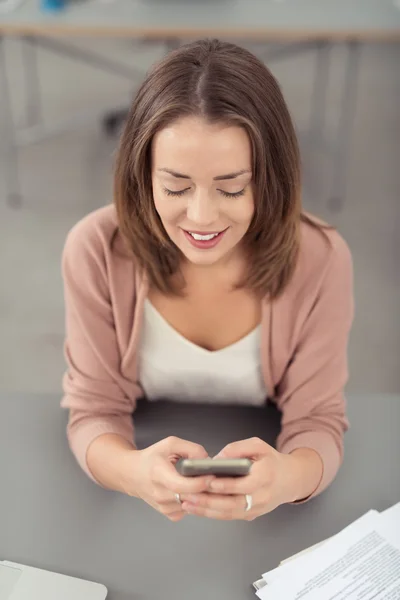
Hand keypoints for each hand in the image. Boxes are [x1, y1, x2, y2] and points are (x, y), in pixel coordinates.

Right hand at [125, 437, 213, 521]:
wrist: (133, 474)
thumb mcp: (170, 444)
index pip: (181, 486)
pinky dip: (194, 501)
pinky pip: (189, 510)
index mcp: (158, 474)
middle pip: (190, 497)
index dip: (199, 483)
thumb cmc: (152, 458)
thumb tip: (207, 460)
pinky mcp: (168, 514)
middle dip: (205, 489)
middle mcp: (160, 494)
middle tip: (213, 478)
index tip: (211, 476)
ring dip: (201, 495)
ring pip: (192, 505)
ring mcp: (163, 506)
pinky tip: (191, 490)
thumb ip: (191, 448)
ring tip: (201, 482)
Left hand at [180, 438, 322, 520]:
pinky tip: (198, 509)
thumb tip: (218, 458)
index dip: (224, 485)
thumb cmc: (272, 461)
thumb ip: (238, 448)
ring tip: (187, 503)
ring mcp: (257, 508)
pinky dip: (212, 514)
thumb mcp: (258, 446)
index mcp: (266, 476)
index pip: (242, 485)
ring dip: (206, 510)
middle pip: (232, 503)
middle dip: (208, 501)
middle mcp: (262, 496)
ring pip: (229, 513)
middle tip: (188, 495)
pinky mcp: (252, 515)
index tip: (206, 482)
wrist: (291, 480)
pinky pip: (230, 516)